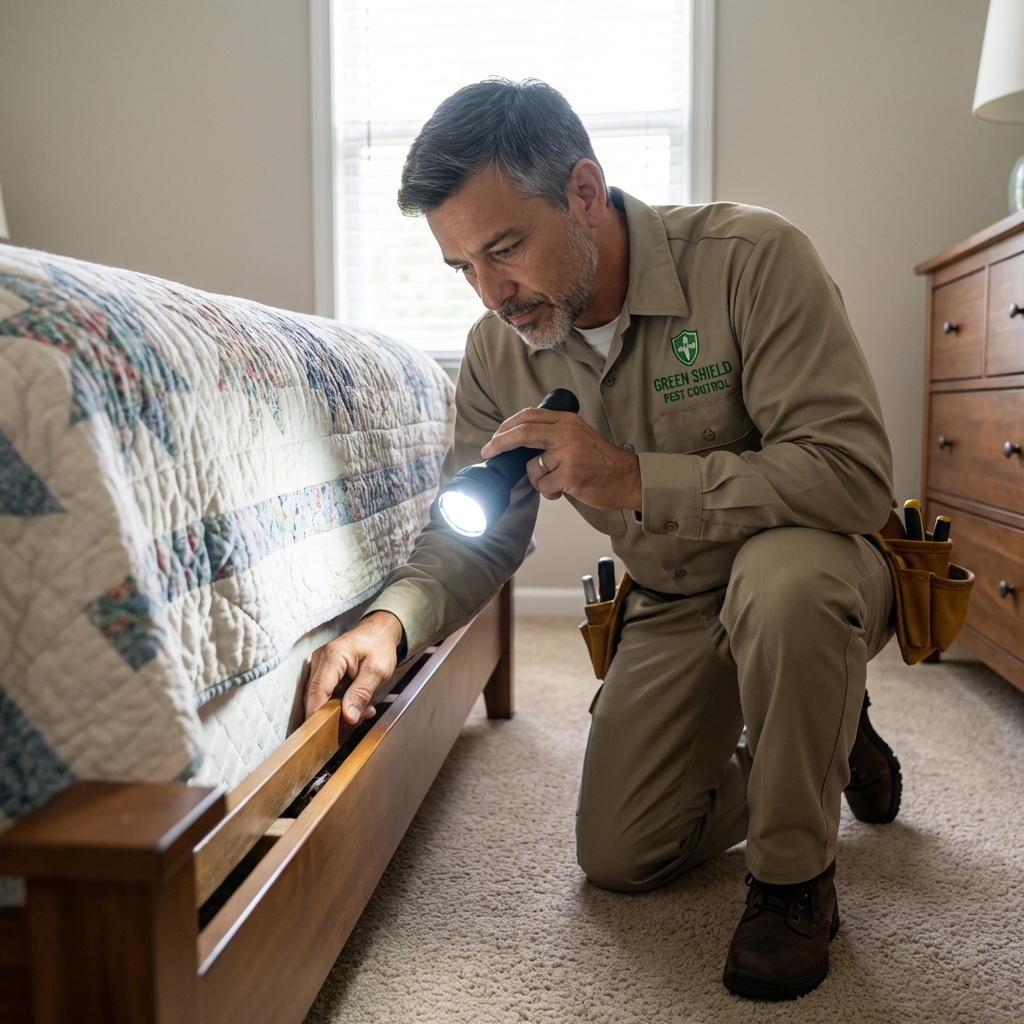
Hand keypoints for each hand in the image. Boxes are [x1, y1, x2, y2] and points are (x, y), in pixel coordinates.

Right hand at [304, 611, 403, 721]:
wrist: (379, 632)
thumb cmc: (380, 646)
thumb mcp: (378, 671)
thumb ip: (361, 693)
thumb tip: (347, 717)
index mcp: (333, 656)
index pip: (317, 691)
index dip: (316, 715)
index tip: (321, 733)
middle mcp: (320, 660)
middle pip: (317, 697)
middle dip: (336, 713)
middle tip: (361, 717)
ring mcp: (320, 666)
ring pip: (321, 699)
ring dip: (341, 709)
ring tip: (365, 708)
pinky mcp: (323, 673)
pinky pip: (326, 695)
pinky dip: (342, 702)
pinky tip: (359, 703)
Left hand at [480, 409, 641, 510]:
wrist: (627, 478)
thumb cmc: (602, 461)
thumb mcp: (578, 436)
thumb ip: (553, 435)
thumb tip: (521, 444)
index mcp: (567, 421)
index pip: (528, 416)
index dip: (507, 426)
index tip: (494, 437)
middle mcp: (566, 433)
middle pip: (522, 432)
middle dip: (499, 443)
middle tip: (488, 451)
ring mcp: (568, 453)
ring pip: (532, 467)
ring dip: (539, 480)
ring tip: (557, 482)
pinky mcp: (570, 474)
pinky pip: (543, 485)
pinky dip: (549, 492)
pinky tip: (563, 490)